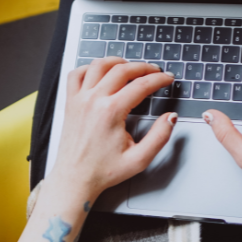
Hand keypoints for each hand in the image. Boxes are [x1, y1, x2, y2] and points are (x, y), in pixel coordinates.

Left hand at [48, 57, 176, 197]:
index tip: (168, 78)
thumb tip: (171, 117)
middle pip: (122, 69)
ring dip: (117, 61)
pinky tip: (101, 72)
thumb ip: (160, 137)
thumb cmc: (103, 171)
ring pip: (99, 65)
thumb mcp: (139, 159)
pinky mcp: (71, 103)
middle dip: (143, 67)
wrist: (75, 179)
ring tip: (131, 66)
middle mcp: (94, 101)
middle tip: (155, 71)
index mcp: (111, 112)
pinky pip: (77, 74)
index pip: (142, 85)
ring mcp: (79, 99)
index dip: (159, 79)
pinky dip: (90, 68)